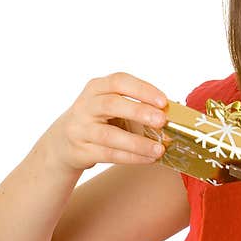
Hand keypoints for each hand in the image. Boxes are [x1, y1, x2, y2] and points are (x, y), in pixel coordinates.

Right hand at [45, 72, 170, 172]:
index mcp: (97, 87)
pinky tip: (148, 159)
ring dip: (137, 143)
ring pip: (109, 135)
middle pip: (111, 105)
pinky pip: (108, 155)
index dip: (142, 89)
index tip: (163, 101)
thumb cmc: (100, 119)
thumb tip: (176, 112)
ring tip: (159, 149)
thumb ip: (139, 106)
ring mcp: (80, 129)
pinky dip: (131, 157)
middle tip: (162, 121)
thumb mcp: (113, 106)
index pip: (119, 81)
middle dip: (138, 111)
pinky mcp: (80, 151)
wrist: (64, 142)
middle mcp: (86, 106)